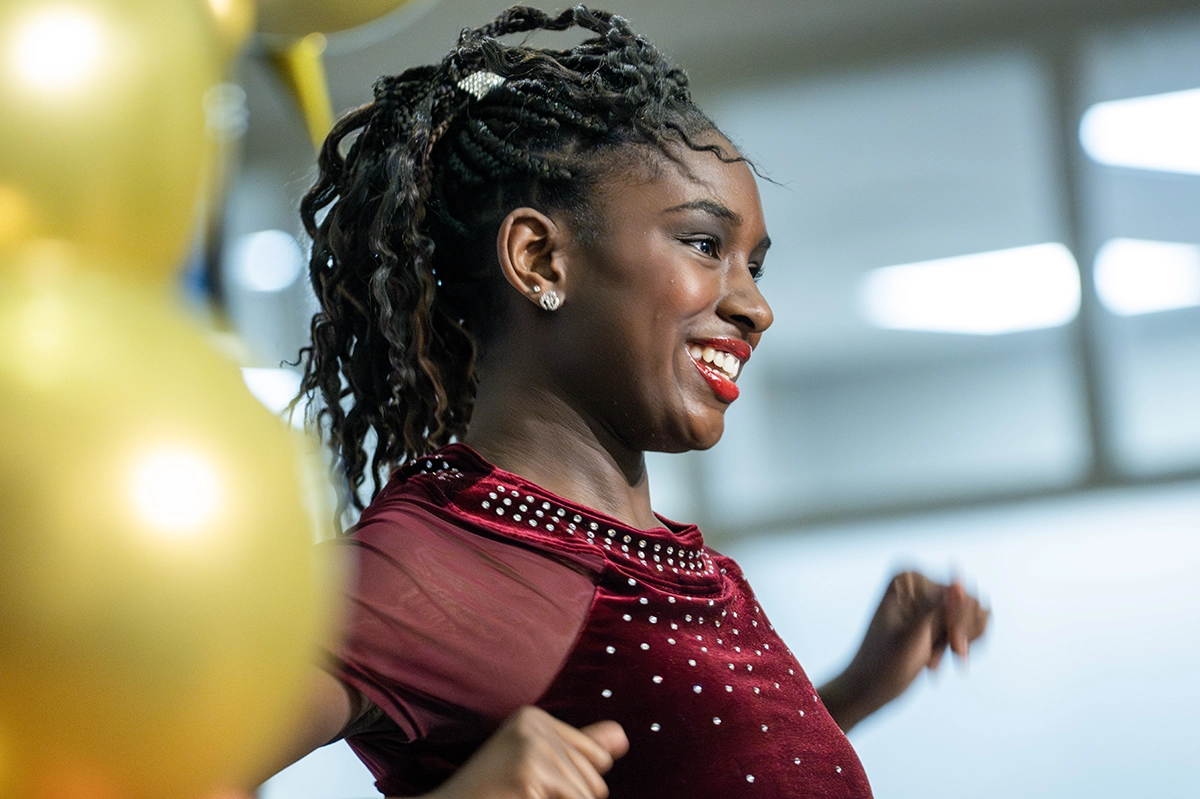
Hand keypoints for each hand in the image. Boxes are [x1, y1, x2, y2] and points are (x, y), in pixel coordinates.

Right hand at [423, 706, 628, 798]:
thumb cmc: (491, 795)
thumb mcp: (537, 766)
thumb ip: (579, 752)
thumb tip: (622, 738)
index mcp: (535, 718)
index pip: (597, 758)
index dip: (572, 785)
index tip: (529, 783)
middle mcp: (534, 725)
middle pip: (596, 779)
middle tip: (525, 794)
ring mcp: (532, 746)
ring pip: (590, 796)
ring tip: (523, 797)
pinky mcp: (530, 772)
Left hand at [819, 570, 989, 731]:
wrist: (869, 689)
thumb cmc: (884, 666)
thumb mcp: (913, 638)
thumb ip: (938, 610)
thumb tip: (960, 582)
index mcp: (908, 578)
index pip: (960, 593)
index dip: (961, 624)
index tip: (955, 650)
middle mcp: (920, 582)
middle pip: (972, 603)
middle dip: (961, 634)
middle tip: (936, 660)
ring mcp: (929, 599)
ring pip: (976, 615)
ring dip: (961, 643)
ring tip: (932, 662)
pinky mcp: (936, 617)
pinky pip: (971, 626)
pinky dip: (961, 647)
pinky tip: (934, 664)